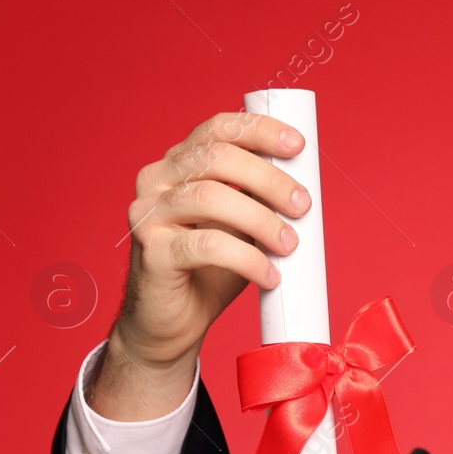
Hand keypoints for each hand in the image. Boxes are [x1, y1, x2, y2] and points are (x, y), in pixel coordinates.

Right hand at [92, 110, 311, 420]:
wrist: (172, 323)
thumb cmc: (209, 270)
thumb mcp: (239, 225)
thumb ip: (257, 200)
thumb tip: (304, 188)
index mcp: (178, 164)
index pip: (216, 130)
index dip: (258, 131)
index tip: (298, 145)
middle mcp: (156, 180)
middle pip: (215, 158)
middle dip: (268, 178)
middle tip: (302, 204)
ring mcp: (148, 214)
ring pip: (210, 198)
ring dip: (261, 219)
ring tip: (290, 244)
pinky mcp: (152, 252)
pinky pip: (206, 246)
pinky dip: (247, 259)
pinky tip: (270, 275)